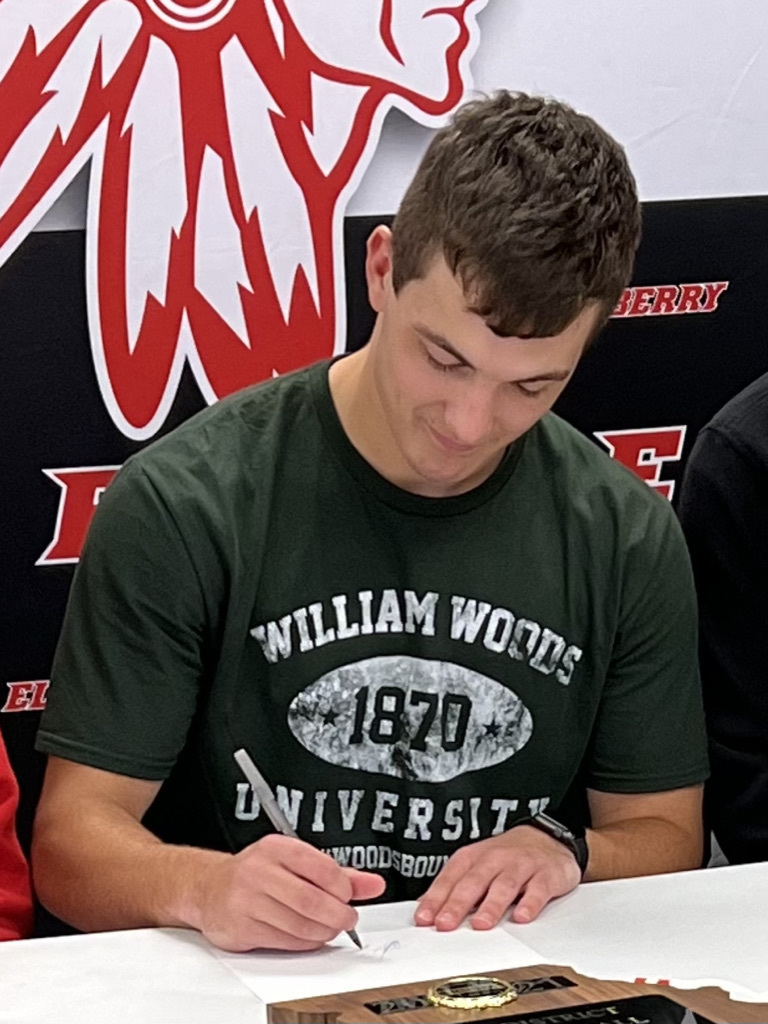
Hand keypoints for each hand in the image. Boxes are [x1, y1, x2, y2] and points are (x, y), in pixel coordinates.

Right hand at [192, 834, 384, 951]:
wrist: (210, 888)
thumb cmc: (258, 873)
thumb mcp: (296, 863)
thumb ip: (338, 874)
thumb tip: (375, 884)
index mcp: (277, 848)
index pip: (320, 866)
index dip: (343, 887)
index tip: (349, 895)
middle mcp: (259, 870)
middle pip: (311, 900)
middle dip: (337, 915)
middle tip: (347, 919)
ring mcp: (247, 900)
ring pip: (299, 924)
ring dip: (323, 932)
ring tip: (329, 928)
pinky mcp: (241, 927)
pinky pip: (283, 941)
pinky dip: (304, 943)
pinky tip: (309, 936)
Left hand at [414, 825, 581, 930]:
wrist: (546, 838)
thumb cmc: (506, 858)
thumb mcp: (477, 866)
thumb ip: (455, 888)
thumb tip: (427, 911)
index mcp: (474, 857)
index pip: (451, 878)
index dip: (436, 898)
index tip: (424, 918)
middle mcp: (495, 859)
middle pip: (474, 881)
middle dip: (458, 903)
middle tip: (446, 924)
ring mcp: (521, 866)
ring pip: (504, 885)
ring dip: (491, 905)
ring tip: (480, 924)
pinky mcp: (546, 875)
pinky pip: (537, 889)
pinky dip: (529, 904)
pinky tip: (521, 917)